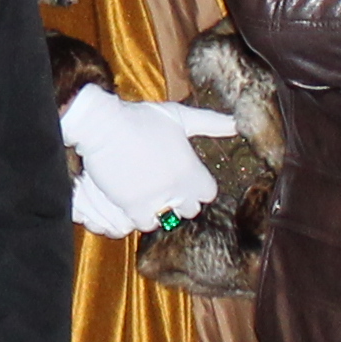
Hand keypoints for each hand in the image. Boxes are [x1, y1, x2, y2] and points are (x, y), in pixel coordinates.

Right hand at [60, 86, 236, 236]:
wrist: (104, 126)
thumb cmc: (141, 119)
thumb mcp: (179, 117)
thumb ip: (209, 123)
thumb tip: (236, 123)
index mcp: (191, 168)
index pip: (208, 194)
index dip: (198, 188)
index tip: (186, 180)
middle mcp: (178, 187)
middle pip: (190, 210)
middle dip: (181, 201)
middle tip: (167, 188)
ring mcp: (156, 198)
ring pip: (168, 219)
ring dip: (160, 210)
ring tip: (151, 196)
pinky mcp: (133, 206)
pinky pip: (145, 224)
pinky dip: (142, 216)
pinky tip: (136, 203)